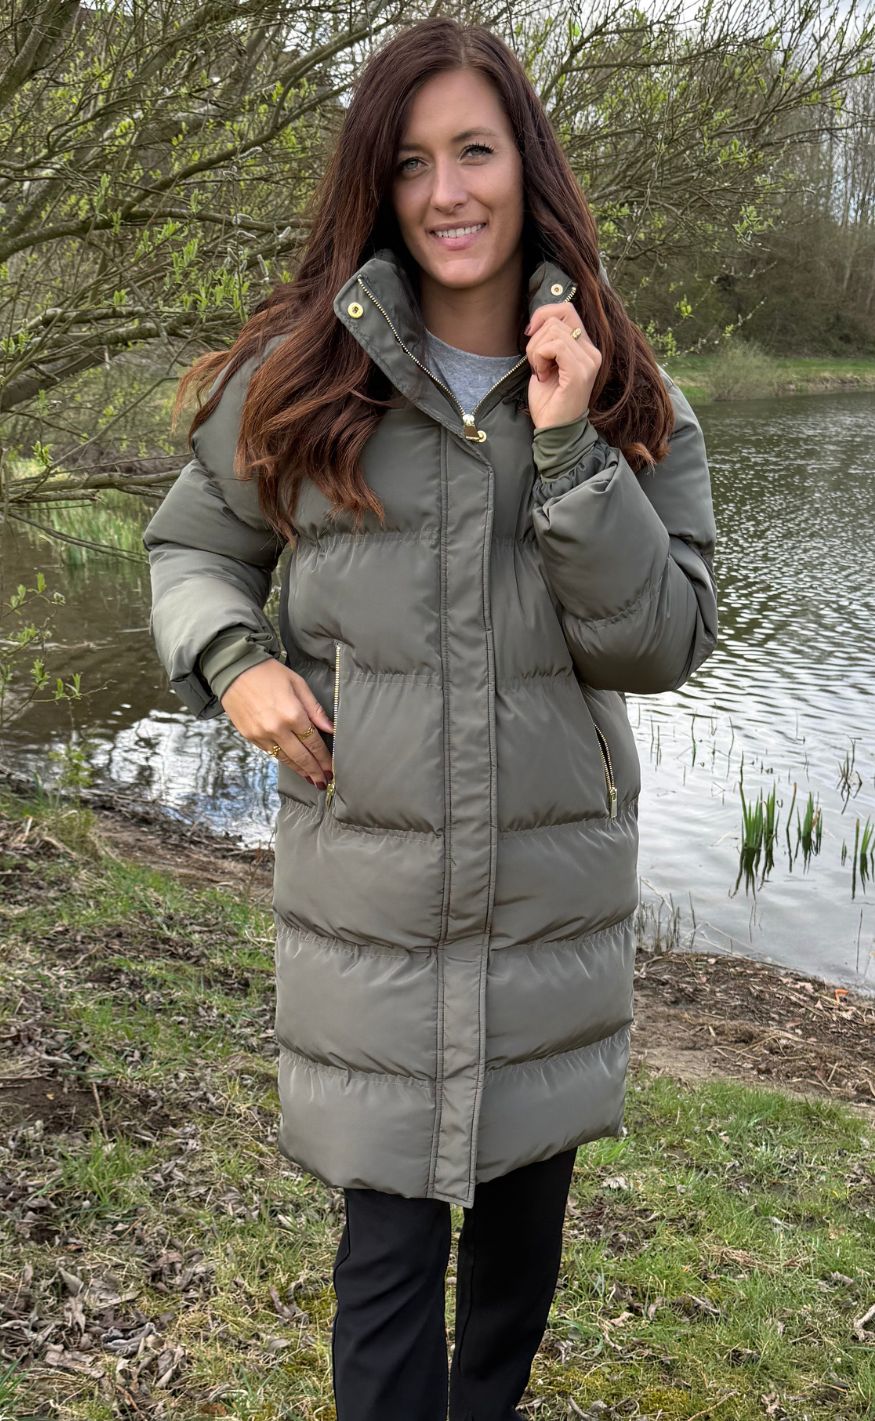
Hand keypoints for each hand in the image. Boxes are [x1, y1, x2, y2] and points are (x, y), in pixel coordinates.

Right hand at [220, 658, 334, 788]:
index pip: (314, 742)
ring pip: (285, 759)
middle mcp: (277, 729)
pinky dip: (283, 760)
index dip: (324, 758)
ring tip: (311, 779)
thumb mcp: (298, 684)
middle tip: (325, 781)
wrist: (233, 670)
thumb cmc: (268, 672)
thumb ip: (315, 709)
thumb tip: (330, 729)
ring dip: (300, 771)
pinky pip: (271, 753)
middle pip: (301, 756)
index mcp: (292, 714)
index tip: (331, 769)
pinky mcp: (250, 737)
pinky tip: (292, 765)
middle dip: (314, 771)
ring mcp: (261, 735)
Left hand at [524, 300, 601, 431]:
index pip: (567, 310)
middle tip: (536, 363)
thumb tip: (538, 320)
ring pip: (553, 332)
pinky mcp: (579, 372)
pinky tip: (542, 375)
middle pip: (557, 319)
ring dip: (536, 351)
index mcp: (586, 348)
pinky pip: (554, 347)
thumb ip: (550, 341)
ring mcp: (588, 362)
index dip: (543, 314)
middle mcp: (592, 352)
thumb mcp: (547, 363)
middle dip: (536, 338)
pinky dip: (539, 358)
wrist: (554, 430)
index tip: (530, 333)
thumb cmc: (549, 400)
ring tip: (540, 371)